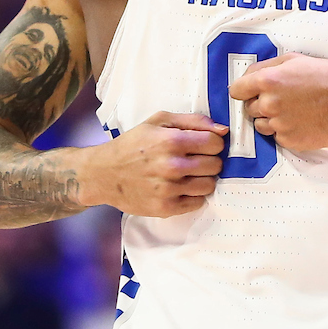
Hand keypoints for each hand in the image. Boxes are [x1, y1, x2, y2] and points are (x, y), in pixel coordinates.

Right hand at [77, 111, 227, 217]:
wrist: (104, 173)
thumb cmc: (133, 144)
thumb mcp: (159, 121)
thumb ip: (193, 121)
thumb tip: (223, 129)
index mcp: (171, 141)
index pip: (215, 143)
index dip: (212, 142)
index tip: (203, 144)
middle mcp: (171, 166)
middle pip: (215, 165)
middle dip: (209, 160)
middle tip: (195, 160)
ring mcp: (169, 189)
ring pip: (209, 185)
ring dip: (203, 179)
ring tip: (189, 174)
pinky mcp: (165, 208)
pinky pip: (198, 202)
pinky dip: (193, 195)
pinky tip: (181, 187)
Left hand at [229, 53, 327, 150]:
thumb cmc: (326, 76)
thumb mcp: (294, 59)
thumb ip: (265, 67)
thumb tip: (246, 77)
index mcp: (268, 81)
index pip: (235, 91)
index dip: (244, 91)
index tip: (251, 92)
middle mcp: (269, 104)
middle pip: (248, 109)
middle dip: (260, 104)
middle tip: (282, 99)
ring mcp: (279, 125)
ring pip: (261, 125)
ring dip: (271, 119)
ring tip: (294, 111)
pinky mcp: (290, 141)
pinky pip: (277, 138)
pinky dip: (286, 131)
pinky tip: (302, 121)